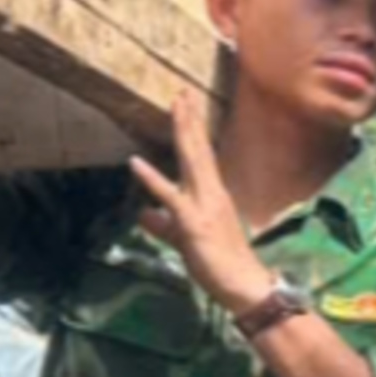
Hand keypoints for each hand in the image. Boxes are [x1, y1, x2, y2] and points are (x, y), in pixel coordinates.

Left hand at [131, 94, 273, 317]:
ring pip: (191, 161)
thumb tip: (143, 214)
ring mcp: (204, 204)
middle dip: (190, 120)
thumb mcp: (183, 239)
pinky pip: (169, 196)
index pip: (202, 155)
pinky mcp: (192, 222)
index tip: (187, 104)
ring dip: (183, 132)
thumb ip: (163, 224)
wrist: (241, 284)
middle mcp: (211, 192)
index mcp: (213, 194)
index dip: (194, 129)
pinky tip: (134, 163)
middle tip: (182, 92)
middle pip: (199, 149)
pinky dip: (151, 178)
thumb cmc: (218, 263)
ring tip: (176, 106)